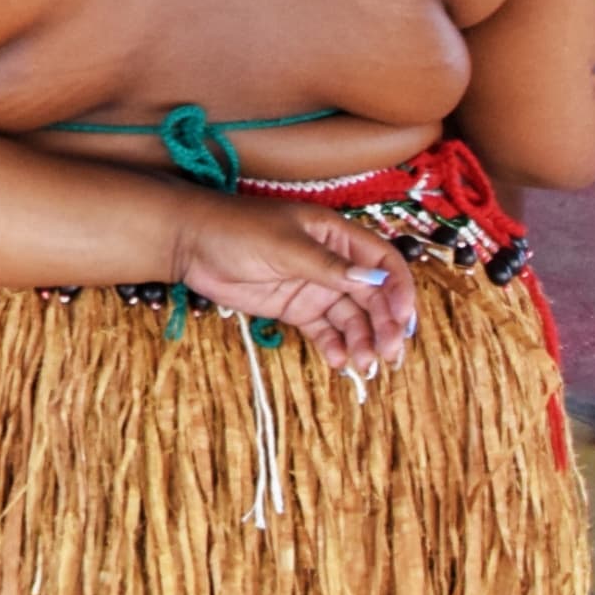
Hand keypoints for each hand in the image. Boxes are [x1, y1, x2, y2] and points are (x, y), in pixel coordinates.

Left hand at [163, 192, 417, 376]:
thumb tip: (373, 279)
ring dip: (363, 341)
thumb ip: (329, 267)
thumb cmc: (237, 230)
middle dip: (385, 325)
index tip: (404, 319)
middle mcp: (332, 262)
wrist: (190, 243)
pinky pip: (325, 330)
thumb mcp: (285, 246)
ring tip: (365, 365)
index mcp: (336, 235)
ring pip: (352, 318)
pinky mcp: (296, 308)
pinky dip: (335, 346)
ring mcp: (314, 286)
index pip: (382, 261)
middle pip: (373, 296)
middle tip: (390, 354)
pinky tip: (338, 362)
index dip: (399, 289)